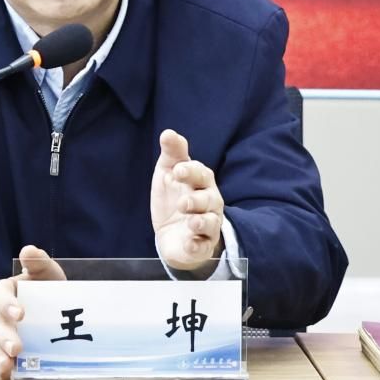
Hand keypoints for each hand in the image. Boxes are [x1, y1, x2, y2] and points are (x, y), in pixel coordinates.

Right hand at [0, 244, 64, 379]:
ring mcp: (0, 335)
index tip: (20, 314)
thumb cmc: (45, 287)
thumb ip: (38, 261)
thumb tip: (28, 250)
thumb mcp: (45, 272)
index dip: (6, 304)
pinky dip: (1, 371)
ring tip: (7, 367)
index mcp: (5, 292)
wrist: (54, 308)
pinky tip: (6, 378)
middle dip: (4, 336)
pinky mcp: (6, 352)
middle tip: (16, 347)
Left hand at [151, 128, 223, 273]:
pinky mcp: (201, 245)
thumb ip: (172, 153)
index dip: (191, 172)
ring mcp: (207, 225)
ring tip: (191, 222)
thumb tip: (168, 133)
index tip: (177, 171)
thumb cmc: (175, 197)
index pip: (202, 174)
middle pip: (210, 199)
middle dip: (197, 200)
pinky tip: (190, 243)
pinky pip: (203, 246)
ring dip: (201, 222)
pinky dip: (197, 245)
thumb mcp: (169, 173)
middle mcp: (209, 203)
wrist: (172, 233)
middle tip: (183, 203)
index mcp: (201, 183)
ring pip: (211, 223)